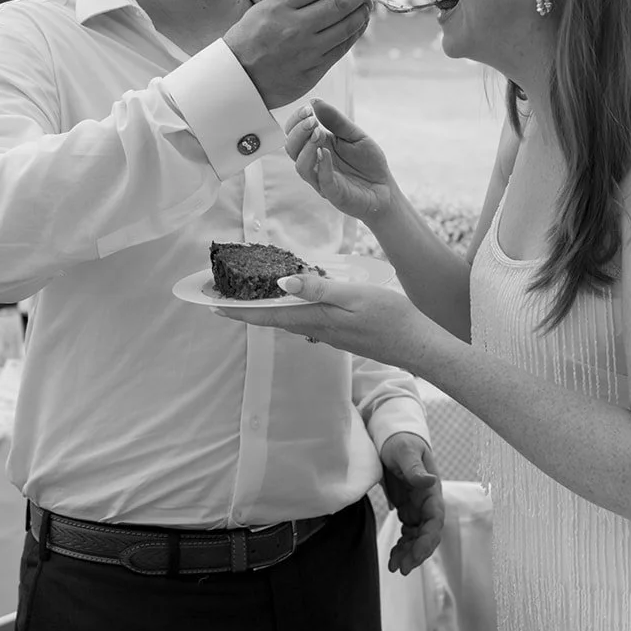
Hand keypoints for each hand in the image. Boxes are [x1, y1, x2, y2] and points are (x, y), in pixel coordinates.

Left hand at [212, 267, 434, 375]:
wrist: (418, 346)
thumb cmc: (392, 317)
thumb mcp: (356, 296)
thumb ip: (320, 290)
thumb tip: (282, 285)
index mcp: (317, 319)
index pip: (269, 315)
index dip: (239, 310)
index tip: (211, 305)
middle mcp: (318, 330)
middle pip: (273, 319)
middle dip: (246, 309)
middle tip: (221, 298)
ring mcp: (330, 334)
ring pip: (288, 321)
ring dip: (265, 311)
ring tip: (247, 298)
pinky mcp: (341, 334)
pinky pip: (305, 321)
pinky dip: (288, 311)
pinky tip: (291, 303)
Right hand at [223, 0, 375, 109]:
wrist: (236, 80)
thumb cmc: (249, 40)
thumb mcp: (262, 9)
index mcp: (279, 6)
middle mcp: (295, 26)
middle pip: (340, 2)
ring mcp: (307, 49)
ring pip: (347, 25)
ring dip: (362, 13)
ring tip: (367, 6)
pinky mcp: (315, 69)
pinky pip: (343, 47)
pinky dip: (355, 33)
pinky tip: (359, 25)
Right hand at [284, 99, 392, 223]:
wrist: (385, 189)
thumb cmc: (369, 162)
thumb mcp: (355, 135)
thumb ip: (336, 121)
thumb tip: (314, 101)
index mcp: (318, 146)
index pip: (293, 134)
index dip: (295, 121)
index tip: (306, 109)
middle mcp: (315, 163)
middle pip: (291, 149)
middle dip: (298, 133)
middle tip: (312, 121)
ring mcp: (322, 179)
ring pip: (301, 167)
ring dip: (306, 149)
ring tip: (318, 134)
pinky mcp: (334, 194)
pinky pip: (322, 181)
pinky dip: (322, 166)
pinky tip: (326, 153)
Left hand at [379, 432, 443, 574]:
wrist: (392, 439)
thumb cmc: (401, 442)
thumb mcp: (405, 452)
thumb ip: (415, 469)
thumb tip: (429, 481)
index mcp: (431, 491)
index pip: (435, 520)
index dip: (427, 539)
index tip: (416, 554)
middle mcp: (428, 503)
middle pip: (428, 534)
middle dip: (417, 553)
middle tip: (401, 568)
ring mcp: (418, 509)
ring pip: (417, 539)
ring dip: (408, 554)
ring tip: (394, 567)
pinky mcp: (408, 511)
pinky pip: (408, 535)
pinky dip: (402, 547)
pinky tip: (393, 558)